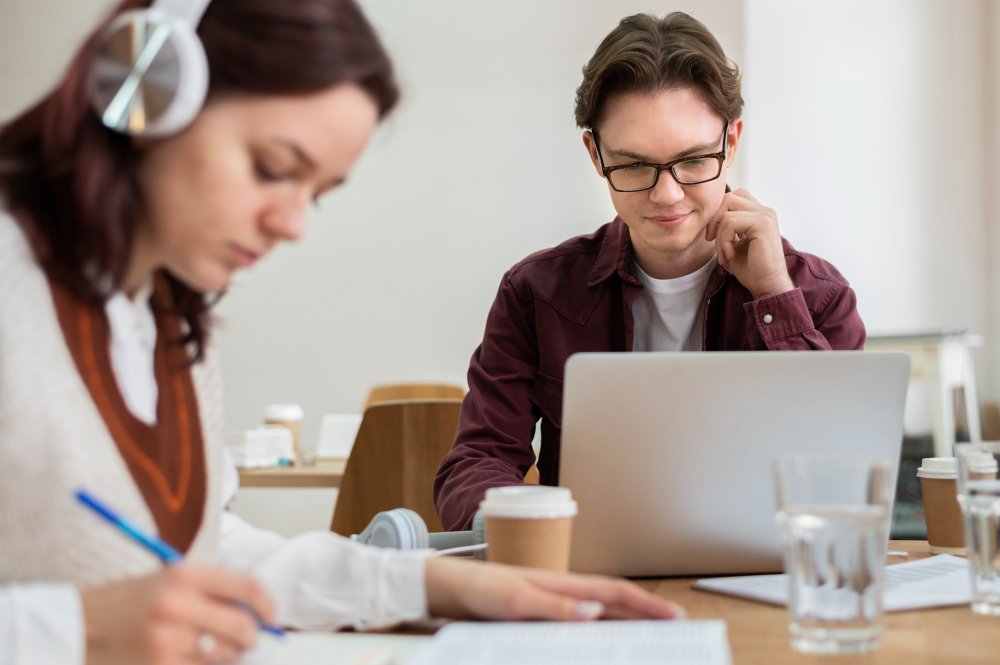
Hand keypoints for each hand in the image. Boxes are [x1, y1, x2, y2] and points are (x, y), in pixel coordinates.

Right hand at [80, 565, 274, 664]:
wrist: (79, 625)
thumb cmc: (134, 601)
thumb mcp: (171, 579)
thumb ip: (214, 590)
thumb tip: (260, 613)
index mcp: (184, 575)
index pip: (246, 586)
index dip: (268, 604)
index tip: (273, 617)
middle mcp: (177, 605)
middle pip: (243, 627)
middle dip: (251, 637)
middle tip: (245, 640)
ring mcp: (167, 641)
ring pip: (226, 657)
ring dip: (229, 657)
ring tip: (212, 650)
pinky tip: (192, 661)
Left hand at [424, 557, 683, 621]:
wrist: (452, 590)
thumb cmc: (482, 589)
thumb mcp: (517, 600)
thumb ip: (556, 607)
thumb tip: (597, 612)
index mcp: (564, 584)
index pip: (615, 593)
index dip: (647, 605)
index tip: (676, 616)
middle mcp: (565, 593)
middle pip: (615, 605)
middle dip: (647, 617)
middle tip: (677, 632)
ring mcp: (555, 606)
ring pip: (601, 617)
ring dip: (626, 628)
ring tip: (651, 642)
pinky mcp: (542, 620)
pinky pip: (579, 630)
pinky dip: (599, 638)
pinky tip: (605, 649)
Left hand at [704, 188, 794, 298]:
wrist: (767, 286)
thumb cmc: (752, 269)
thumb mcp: (734, 243)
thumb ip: (727, 227)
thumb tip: (711, 217)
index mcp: (759, 214)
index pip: (733, 198)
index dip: (718, 213)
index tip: (712, 236)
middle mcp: (765, 211)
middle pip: (729, 197)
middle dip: (715, 219)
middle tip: (711, 239)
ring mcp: (765, 216)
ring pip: (727, 212)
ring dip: (719, 236)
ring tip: (725, 255)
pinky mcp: (763, 224)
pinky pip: (730, 222)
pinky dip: (724, 241)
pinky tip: (730, 255)